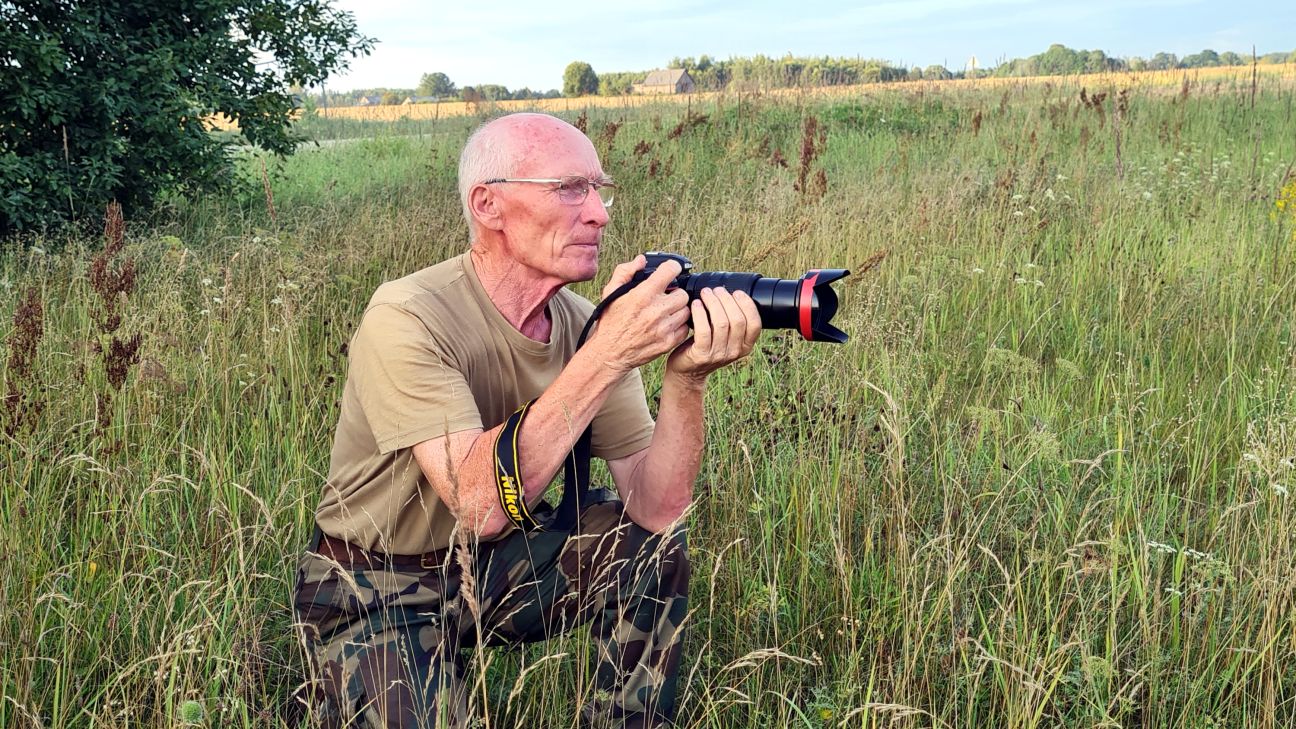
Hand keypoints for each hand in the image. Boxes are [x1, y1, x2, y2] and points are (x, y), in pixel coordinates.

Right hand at [589, 255, 691, 371]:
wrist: (609, 353)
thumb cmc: (610, 322)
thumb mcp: (610, 293)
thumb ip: (625, 272)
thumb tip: (641, 260)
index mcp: (643, 295)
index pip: (671, 270)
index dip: (672, 268)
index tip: (671, 271)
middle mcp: (656, 310)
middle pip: (683, 293)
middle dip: (675, 293)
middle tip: (666, 297)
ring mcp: (664, 328)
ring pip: (686, 311)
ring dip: (678, 310)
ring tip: (666, 312)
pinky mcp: (668, 342)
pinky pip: (685, 328)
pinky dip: (678, 325)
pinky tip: (666, 325)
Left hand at [666, 286, 761, 383]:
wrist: (687, 371)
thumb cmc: (706, 347)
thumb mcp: (726, 339)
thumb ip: (733, 323)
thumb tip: (732, 293)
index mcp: (745, 346)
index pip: (755, 324)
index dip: (747, 305)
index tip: (736, 292)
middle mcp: (735, 352)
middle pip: (738, 320)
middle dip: (727, 300)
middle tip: (717, 290)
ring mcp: (718, 355)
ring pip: (722, 323)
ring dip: (713, 303)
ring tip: (706, 293)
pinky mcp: (701, 355)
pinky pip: (704, 330)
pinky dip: (700, 313)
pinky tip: (696, 304)